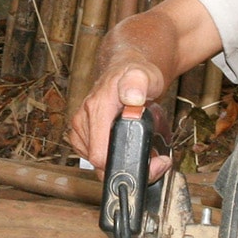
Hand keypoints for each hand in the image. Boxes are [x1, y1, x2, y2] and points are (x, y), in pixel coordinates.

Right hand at [71, 58, 171, 179]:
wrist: (126, 70)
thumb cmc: (137, 75)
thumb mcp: (144, 75)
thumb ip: (138, 83)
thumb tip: (132, 96)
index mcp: (96, 108)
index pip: (101, 155)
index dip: (128, 164)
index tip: (154, 161)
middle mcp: (83, 120)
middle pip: (101, 164)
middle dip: (130, 167)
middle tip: (156, 160)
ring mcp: (81, 130)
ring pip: (99, 165)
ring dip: (123, 164)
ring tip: (144, 150)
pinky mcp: (82, 136)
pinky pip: (97, 159)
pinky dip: (115, 158)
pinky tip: (128, 147)